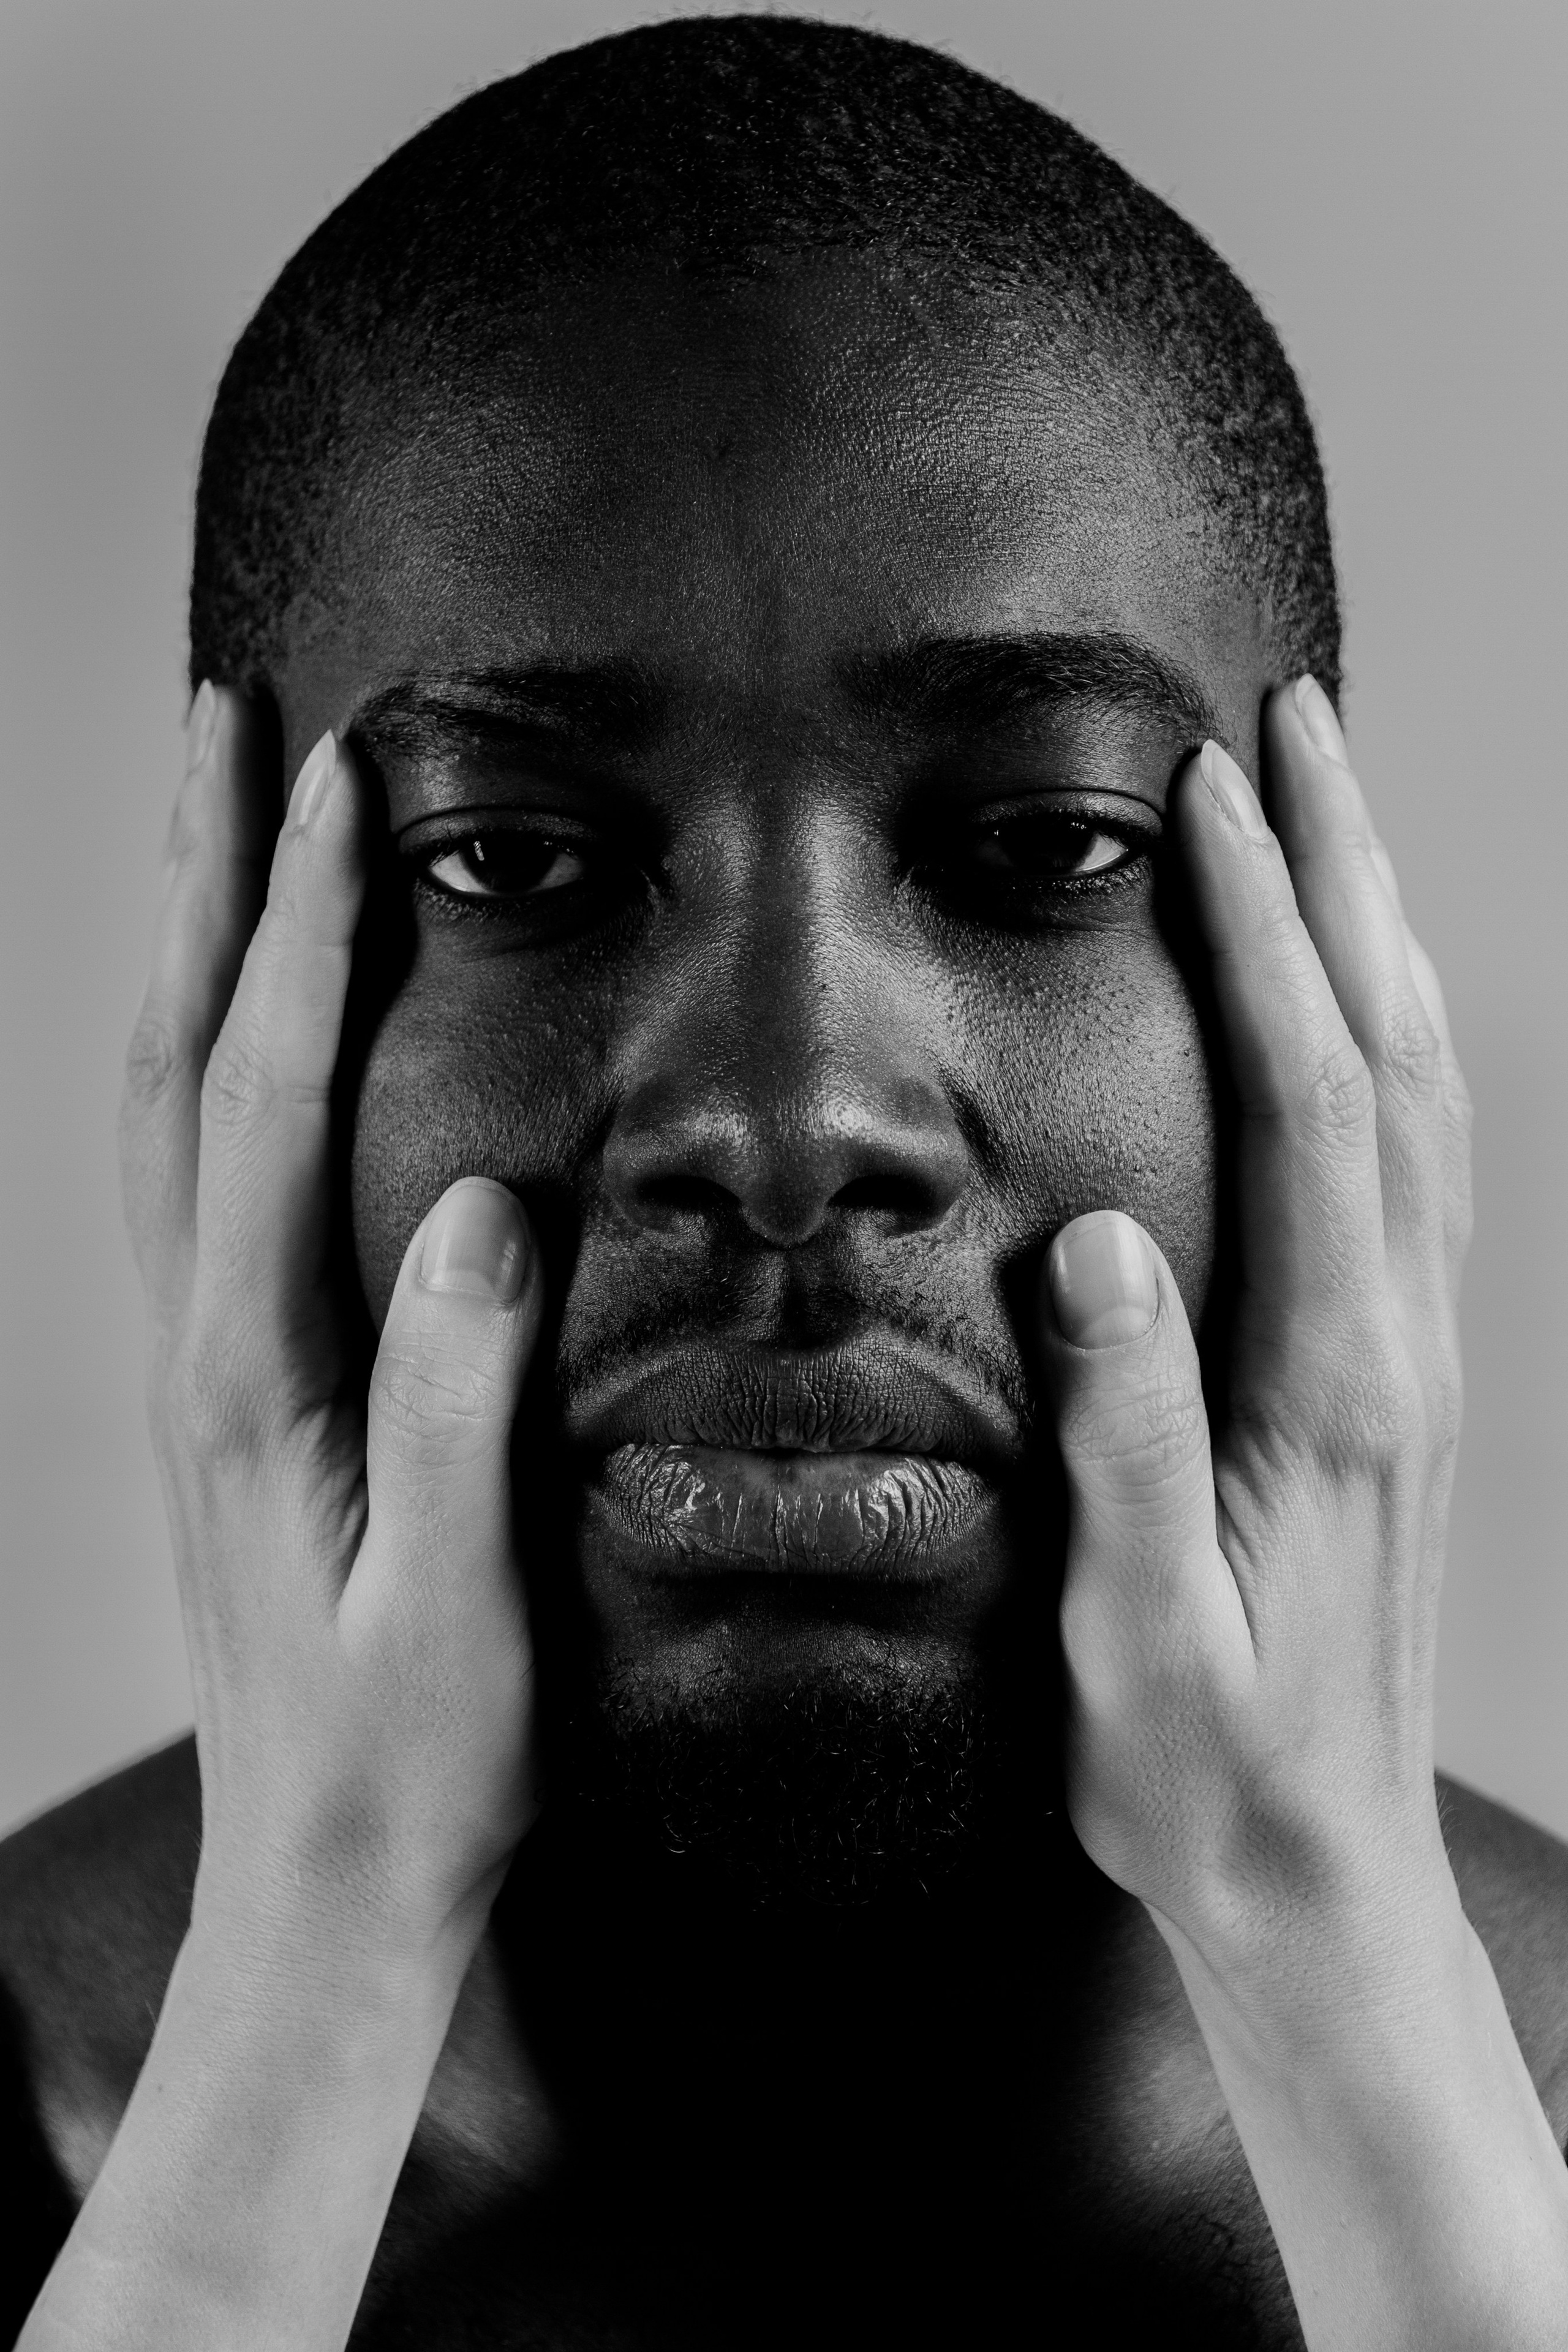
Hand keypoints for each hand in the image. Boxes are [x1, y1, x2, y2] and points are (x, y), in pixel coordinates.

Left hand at [121, 687, 542, 1960]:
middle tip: (227, 726)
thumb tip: (488, 1211)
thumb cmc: (413, 1755)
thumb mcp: (457, 1602)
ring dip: (184, 952)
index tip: (337, 787)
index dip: (301, 934)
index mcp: (249, 1373)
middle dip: (202, 884)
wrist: (326, 1875)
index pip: (268, 1103)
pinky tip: (233, 1023)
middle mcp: (195, 1344)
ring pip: (161, 1108)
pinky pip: (185, 1175)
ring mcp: (193, 1362)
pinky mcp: (222, 1385)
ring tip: (216, 825)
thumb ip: (457, 1404)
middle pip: (174, 1065)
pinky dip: (199, 1056)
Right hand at [1043, 675, 1465, 1959]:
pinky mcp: (1395, 1378)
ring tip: (1333, 815)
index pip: (1307, 1105)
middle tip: (1300, 728)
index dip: (1264, 939)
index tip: (1212, 801)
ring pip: (1420, 1099)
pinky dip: (1390, 1045)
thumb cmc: (1203, 1762)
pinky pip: (1415, 1167)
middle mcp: (1394, 1342)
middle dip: (1348, 877)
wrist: (1312, 1870)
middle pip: (1389, 1059)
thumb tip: (1099, 1248)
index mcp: (1326, 1380)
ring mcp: (1411, 1355)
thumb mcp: (1136, 1627)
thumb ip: (1126, 1434)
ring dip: (1381, 939)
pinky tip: (1357, 1006)